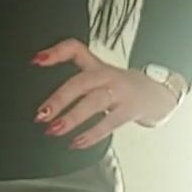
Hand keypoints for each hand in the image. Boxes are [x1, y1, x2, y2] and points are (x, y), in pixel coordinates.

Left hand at [31, 38, 180, 149]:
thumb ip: (74, 78)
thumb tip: (42, 92)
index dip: (55, 53)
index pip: (75, 49)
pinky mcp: (129, 110)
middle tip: (41, 115)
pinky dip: (91, 134)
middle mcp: (106, 75)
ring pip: (94, 102)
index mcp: (95, 65)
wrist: (156, 93)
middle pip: (82, 82)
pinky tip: (76, 142)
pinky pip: (109, 123)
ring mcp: (119, 92)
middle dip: (59, 98)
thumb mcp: (98, 74)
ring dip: (73, 117)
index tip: (35, 60)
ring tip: (54, 130)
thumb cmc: (118, 86)